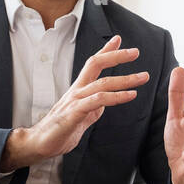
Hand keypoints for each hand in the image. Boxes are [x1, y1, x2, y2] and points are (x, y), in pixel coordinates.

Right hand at [0, 35, 148, 171]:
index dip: (105, 51)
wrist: (40, 143)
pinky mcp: (75, 114)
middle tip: (136, 51)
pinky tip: (131, 95)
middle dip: (116, 56)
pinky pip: (98, 101)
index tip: (118, 39)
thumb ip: (94, 104)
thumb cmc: (61, 129)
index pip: (93, 64)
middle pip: (96, 65)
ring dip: (125, 79)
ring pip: (102, 83)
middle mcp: (77, 90)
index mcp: (79, 88)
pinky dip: (116, 97)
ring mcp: (75, 101)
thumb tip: (106, 100)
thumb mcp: (82, 113)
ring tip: (143, 77)